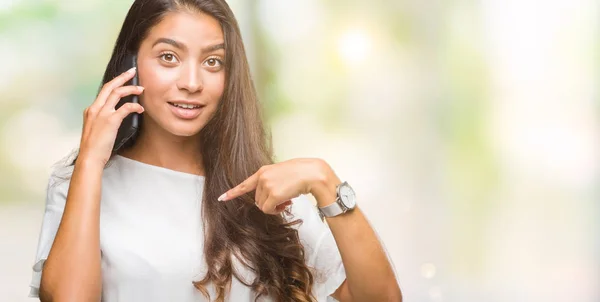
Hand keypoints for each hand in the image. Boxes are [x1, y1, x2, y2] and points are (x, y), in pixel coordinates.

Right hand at [78, 67, 144, 165]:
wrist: (90, 157)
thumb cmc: (94, 147)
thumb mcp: (96, 129)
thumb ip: (103, 120)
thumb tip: (115, 115)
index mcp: (91, 110)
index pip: (103, 91)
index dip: (114, 83)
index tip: (123, 78)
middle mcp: (95, 108)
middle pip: (109, 86)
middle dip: (122, 77)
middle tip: (133, 71)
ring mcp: (102, 114)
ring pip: (117, 93)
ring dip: (131, 89)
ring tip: (141, 89)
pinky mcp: (110, 121)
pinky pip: (125, 108)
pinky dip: (135, 106)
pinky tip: (141, 109)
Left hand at [218, 158, 338, 214]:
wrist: (313, 173)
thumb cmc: (303, 172)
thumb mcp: (283, 173)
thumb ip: (272, 182)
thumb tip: (270, 198)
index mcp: (264, 171)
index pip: (245, 184)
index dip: (233, 192)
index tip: (221, 198)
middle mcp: (262, 177)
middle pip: (258, 199)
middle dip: (269, 202)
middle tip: (284, 199)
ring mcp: (267, 185)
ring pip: (263, 206)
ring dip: (274, 206)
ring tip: (287, 199)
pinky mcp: (273, 194)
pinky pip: (268, 209)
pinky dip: (277, 210)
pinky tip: (287, 202)